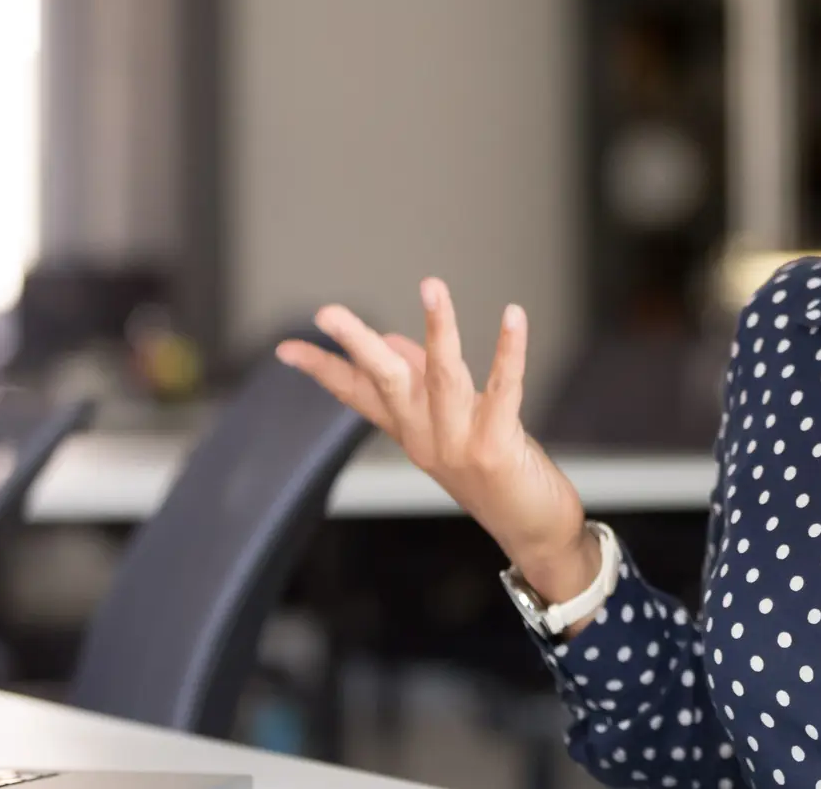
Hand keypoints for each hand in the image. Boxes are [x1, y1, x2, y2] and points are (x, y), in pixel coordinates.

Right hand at [276, 282, 595, 600]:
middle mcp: (427, 439)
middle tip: (326, 313)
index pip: (358, 396)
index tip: (285, 347)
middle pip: (385, 383)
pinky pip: (503, 389)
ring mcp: (458, 445)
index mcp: (412, 433)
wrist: (535, 534)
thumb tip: (397, 341)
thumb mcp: (454, 425)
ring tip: (431, 285)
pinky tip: (514, 316)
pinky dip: (509, 351)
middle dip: (358, 344)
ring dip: (439, 328)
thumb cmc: (499, 475)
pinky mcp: (495, 447)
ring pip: (441, 377)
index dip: (323, 370)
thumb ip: (426, 385)